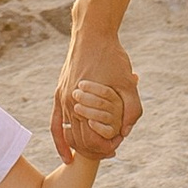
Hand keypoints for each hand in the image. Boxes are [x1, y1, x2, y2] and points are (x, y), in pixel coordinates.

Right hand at [53, 30, 141, 160]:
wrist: (92, 33)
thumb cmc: (112, 56)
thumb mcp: (128, 82)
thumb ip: (132, 109)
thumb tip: (126, 131)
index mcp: (86, 102)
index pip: (92, 140)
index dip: (106, 147)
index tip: (118, 145)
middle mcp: (70, 103)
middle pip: (80, 141)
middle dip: (96, 150)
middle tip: (112, 150)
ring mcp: (62, 98)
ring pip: (68, 134)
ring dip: (82, 146)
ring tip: (98, 149)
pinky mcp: (59, 93)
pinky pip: (55, 123)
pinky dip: (60, 140)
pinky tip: (67, 155)